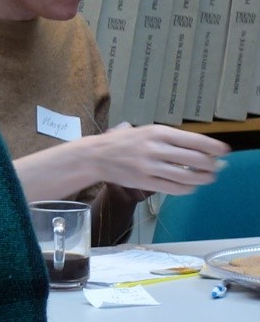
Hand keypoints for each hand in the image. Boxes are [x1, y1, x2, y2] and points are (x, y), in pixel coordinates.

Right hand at [91, 122, 230, 194]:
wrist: (96, 156)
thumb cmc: (124, 142)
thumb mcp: (146, 132)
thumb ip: (170, 139)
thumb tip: (201, 150)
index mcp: (158, 132)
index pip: (195, 140)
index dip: (214, 148)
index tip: (225, 152)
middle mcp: (155, 148)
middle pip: (196, 160)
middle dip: (211, 165)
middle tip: (215, 168)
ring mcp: (150, 166)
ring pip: (188, 176)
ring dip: (203, 179)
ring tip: (207, 178)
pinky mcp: (145, 182)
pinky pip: (174, 189)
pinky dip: (187, 189)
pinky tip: (189, 187)